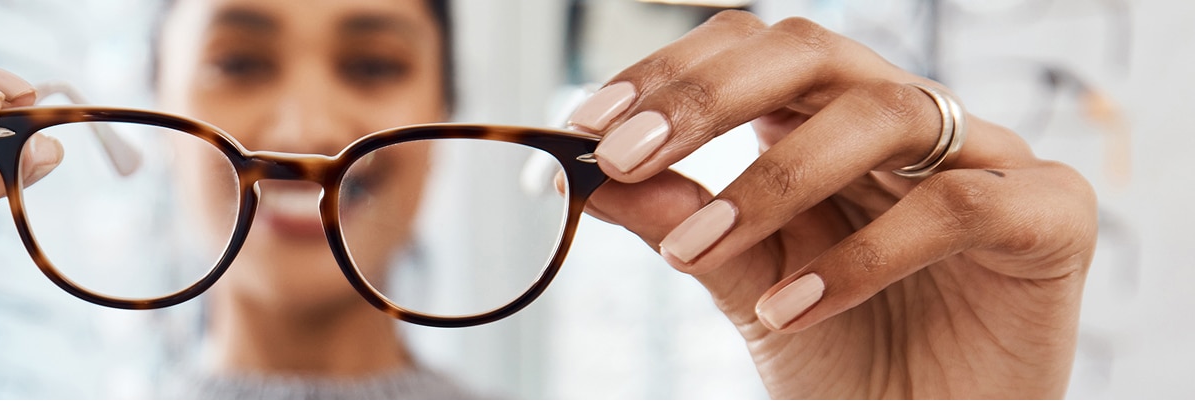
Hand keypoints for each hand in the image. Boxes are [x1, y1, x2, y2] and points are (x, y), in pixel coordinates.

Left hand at [571, 11, 1094, 397]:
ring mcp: (988, 158)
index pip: (751, 51)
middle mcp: (908, 121)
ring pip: (883, 114)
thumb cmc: (845, 352)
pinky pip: (956, 207)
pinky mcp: (1050, 217)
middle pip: (811, 53)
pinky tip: (792, 308)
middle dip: (707, 97)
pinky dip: (863, 256)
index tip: (588, 123)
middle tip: (625, 153)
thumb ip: (679, 219)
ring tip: (694, 251)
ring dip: (772, 180)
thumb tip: (588, 174)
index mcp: (830, 120)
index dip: (671, 72)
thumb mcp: (743, 282)